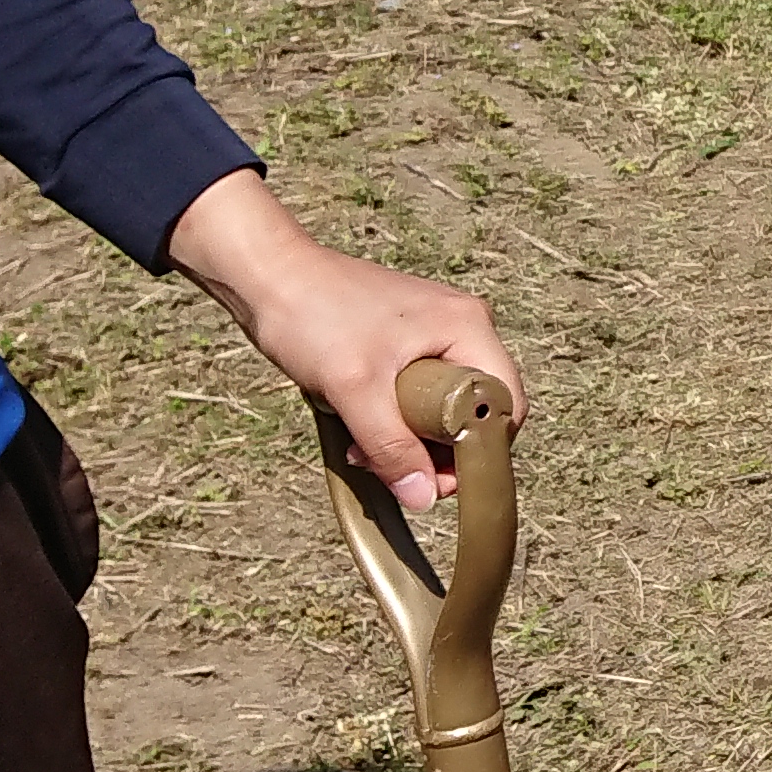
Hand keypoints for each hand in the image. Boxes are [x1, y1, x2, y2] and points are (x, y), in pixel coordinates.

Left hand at [167, 170, 517, 509]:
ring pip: (443, 407)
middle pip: (476, 410)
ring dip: (409, 438)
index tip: (439, 478)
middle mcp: (461, 326)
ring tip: (365, 448)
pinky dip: (392, 417)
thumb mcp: (355, 389)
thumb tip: (423, 496)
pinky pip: (417, 394)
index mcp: (467, 326)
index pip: (504, 403)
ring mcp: (433, 333)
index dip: (481, 450)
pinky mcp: (405, 342)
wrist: (266, 275)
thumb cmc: (311, 312)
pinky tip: (358, 426)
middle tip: (397, 470)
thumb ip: (392, 446)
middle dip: (437, 449)